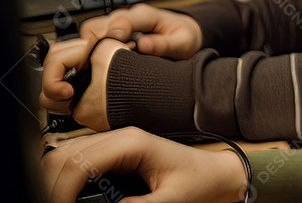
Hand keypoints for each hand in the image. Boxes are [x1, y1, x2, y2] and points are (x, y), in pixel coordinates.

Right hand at [40, 5, 202, 115]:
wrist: (185, 34)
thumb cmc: (183, 37)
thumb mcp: (183, 42)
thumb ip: (164, 44)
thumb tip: (143, 45)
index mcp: (144, 16)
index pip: (119, 21)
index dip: (112, 34)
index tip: (110, 48)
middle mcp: (126, 18)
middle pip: (94, 26)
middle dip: (89, 45)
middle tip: (92, 66)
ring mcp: (116, 26)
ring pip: (88, 35)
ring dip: (86, 51)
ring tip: (92, 70)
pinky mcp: (111, 36)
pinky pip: (91, 42)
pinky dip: (88, 55)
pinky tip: (93, 70)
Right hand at [42, 127, 248, 202]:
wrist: (216, 172)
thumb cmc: (199, 181)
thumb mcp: (173, 199)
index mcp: (133, 143)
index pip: (79, 162)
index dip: (61, 190)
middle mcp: (120, 137)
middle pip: (64, 155)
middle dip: (53, 184)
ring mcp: (116, 143)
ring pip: (66, 156)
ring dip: (58, 180)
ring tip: (63, 201)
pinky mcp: (115, 153)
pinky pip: (80, 161)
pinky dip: (69, 178)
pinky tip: (72, 196)